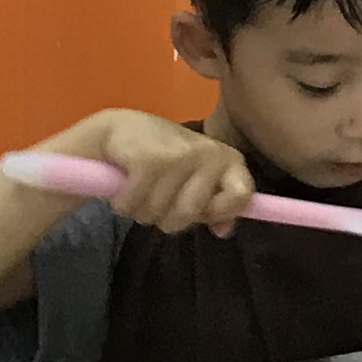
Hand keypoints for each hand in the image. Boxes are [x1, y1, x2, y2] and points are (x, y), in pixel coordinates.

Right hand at [82, 111, 254, 237]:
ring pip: (157, 213)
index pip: (241, 196)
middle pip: (189, 215)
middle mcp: (209, 154)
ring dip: (141, 210)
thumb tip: (224, 231)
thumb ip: (214, 206)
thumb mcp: (195, 181)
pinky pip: (133, 205)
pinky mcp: (149, 159)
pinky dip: (123, 203)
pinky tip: (123, 185)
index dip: (219, 211)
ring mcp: (180, 156)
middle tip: (158, 197)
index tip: (202, 211)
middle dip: (166, 217)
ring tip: (140, 188)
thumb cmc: (163, 158)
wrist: (120, 130)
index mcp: (228, 160)